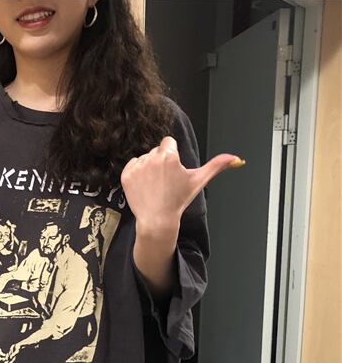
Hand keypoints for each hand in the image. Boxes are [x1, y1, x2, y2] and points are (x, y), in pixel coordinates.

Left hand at [0, 342, 21, 362]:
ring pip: (3, 358)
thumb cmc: (19, 349)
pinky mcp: (8, 353)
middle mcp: (10, 359)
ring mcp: (9, 356)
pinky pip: (3, 354)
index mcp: (13, 360)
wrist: (19, 346)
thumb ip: (13, 355)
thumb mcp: (16, 352)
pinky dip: (1, 353)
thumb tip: (10, 357)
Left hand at [121, 136, 244, 244]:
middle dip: (160, 162)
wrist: (157, 220)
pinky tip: (144, 187)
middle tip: (164, 182)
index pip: (168, 142)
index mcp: (169, 155)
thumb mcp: (199, 181)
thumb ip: (216, 165)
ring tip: (155, 186)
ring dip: (148, 168)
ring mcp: (137, 167)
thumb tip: (236, 158)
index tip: (172, 171)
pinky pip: (132, 165)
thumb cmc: (178, 201)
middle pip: (157, 150)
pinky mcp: (126, 175)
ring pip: (144, 158)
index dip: (172, 157)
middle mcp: (151, 158)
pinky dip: (136, 174)